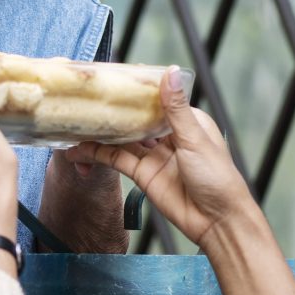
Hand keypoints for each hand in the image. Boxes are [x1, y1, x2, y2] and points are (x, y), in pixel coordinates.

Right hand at [66, 67, 256, 249]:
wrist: (216, 222)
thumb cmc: (218, 178)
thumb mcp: (194, 138)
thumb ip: (175, 109)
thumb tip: (169, 72)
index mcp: (186, 121)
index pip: (156, 99)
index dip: (135, 90)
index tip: (113, 77)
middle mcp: (168, 136)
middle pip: (135, 118)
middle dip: (114, 111)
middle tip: (86, 99)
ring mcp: (154, 155)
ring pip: (122, 139)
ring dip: (101, 133)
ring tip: (76, 124)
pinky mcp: (142, 174)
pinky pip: (116, 160)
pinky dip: (98, 154)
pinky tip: (81, 150)